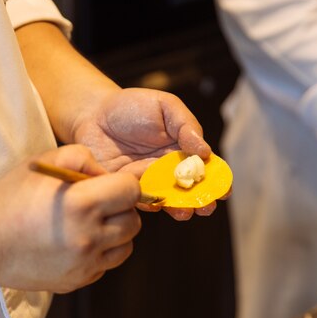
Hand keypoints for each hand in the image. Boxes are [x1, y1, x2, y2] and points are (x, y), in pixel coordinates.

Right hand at [0, 144, 141, 292]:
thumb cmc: (11, 199)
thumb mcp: (44, 162)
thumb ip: (83, 158)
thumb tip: (109, 174)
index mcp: (82, 204)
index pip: (132, 191)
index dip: (123, 184)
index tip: (107, 185)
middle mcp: (88, 236)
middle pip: (134, 221)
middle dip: (121, 209)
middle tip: (99, 204)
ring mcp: (85, 263)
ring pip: (127, 245)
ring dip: (116, 233)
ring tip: (91, 224)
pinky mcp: (79, 280)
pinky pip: (107, 264)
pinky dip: (100, 253)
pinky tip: (77, 242)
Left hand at [72, 87, 219, 220]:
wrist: (93, 113)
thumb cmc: (131, 106)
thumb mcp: (166, 106)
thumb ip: (186, 126)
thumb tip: (205, 151)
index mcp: (183, 150)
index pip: (205, 168)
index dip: (217, 180)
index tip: (224, 190)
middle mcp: (168, 169)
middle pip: (191, 189)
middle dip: (201, 201)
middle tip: (206, 207)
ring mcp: (148, 181)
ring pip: (168, 199)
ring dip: (179, 208)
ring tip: (185, 211)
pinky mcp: (127, 188)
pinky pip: (141, 201)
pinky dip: (150, 205)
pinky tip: (156, 204)